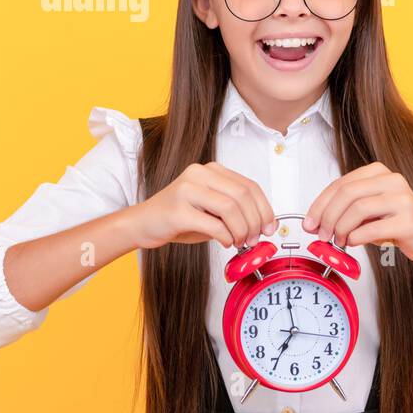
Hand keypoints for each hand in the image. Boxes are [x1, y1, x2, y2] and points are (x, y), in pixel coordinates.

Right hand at [124, 161, 277, 249]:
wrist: (142, 224)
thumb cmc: (180, 218)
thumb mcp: (212, 210)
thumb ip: (237, 211)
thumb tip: (266, 225)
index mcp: (211, 170)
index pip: (249, 185)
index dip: (265, 208)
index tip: (270, 227)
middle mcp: (199, 174)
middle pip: (243, 195)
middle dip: (255, 221)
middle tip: (255, 239)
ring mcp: (187, 190)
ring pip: (230, 208)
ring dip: (241, 230)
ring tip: (240, 242)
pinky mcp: (178, 210)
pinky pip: (213, 224)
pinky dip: (226, 236)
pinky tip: (226, 243)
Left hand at [301, 161, 412, 262]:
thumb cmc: (397, 222)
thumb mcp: (370, 209)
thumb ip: (346, 209)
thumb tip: (316, 222)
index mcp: (379, 172)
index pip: (341, 184)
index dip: (320, 204)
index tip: (310, 222)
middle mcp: (392, 181)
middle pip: (347, 193)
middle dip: (328, 216)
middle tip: (321, 234)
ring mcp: (402, 200)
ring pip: (358, 209)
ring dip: (341, 228)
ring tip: (339, 240)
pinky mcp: (408, 221)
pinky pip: (372, 229)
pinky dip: (356, 238)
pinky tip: (353, 242)